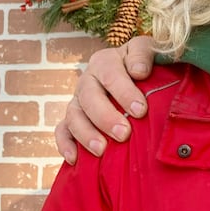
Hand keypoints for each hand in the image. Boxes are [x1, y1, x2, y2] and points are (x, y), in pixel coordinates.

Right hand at [54, 36, 158, 162]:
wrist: (135, 76)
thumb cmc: (144, 66)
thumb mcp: (147, 52)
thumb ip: (143, 55)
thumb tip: (139, 72)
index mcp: (105, 62)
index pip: (110, 75)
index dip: (124, 92)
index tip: (140, 110)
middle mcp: (88, 80)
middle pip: (89, 97)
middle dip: (105, 117)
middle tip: (124, 134)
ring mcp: (78, 101)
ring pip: (74, 116)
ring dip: (86, 134)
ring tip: (101, 150)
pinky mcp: (72, 120)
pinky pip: (62, 131)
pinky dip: (65, 144)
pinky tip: (74, 158)